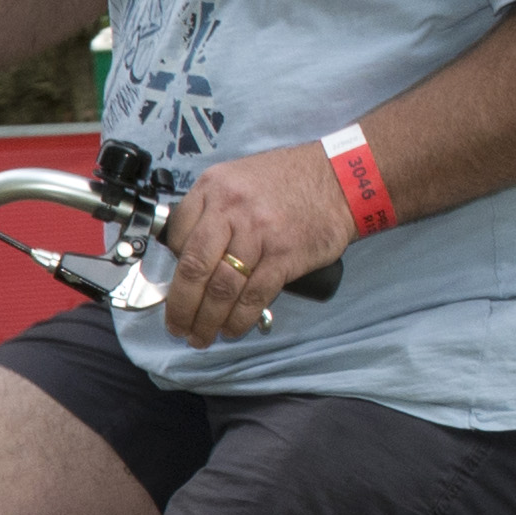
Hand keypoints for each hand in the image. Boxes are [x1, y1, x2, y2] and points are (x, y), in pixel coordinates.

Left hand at [163, 138, 354, 342]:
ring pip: (221, 289)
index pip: (177, 236)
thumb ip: (213, 210)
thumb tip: (190, 253)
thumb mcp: (239, 179)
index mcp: (214, 187)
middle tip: (177, 327)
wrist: (342, 178)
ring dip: (207, 320)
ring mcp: (258, 234)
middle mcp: (231, 209)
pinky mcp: (284, 256)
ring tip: (201, 336)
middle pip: (193, 268)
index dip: (173, 269)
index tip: (174, 289)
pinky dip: (238, 319)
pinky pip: (253, 296)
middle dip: (181, 307)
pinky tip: (231, 329)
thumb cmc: (289, 181)